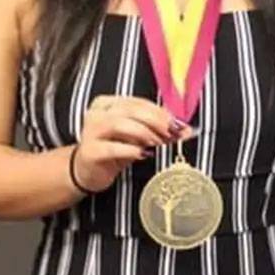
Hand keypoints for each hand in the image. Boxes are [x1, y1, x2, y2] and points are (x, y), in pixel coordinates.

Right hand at [71, 95, 189, 193]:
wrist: (88, 172)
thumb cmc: (114, 149)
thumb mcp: (137, 136)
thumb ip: (158, 130)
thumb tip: (185, 130)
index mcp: (107, 103)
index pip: (138, 102)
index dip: (160, 112)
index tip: (178, 125)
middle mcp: (96, 114)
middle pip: (130, 110)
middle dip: (155, 121)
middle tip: (170, 133)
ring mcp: (90, 132)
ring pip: (120, 124)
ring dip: (144, 133)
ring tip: (157, 143)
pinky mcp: (89, 152)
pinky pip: (113, 148)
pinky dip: (131, 150)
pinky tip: (143, 154)